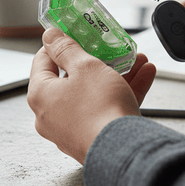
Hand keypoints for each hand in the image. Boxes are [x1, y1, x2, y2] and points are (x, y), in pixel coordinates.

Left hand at [27, 29, 156, 163]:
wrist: (123, 151)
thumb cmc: (100, 109)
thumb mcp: (85, 66)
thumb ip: (66, 48)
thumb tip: (50, 36)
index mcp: (40, 95)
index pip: (42, 60)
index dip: (59, 44)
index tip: (74, 34)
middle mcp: (50, 114)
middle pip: (71, 78)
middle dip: (97, 59)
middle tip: (110, 48)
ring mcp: (71, 128)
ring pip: (92, 93)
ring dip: (115, 74)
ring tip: (136, 60)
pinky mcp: (91, 137)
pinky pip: (103, 109)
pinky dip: (120, 93)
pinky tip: (143, 76)